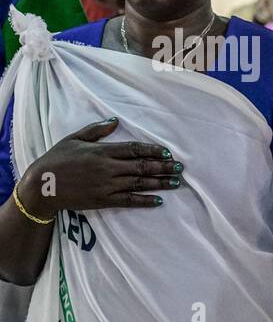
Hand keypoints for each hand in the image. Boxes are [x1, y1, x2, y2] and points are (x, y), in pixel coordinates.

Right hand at [17, 118, 180, 217]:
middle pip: (142, 167)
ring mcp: (107, 185)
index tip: (168, 152)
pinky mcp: (104, 200)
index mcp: (102, 151)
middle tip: (180, 168)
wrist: (42, 185)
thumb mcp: (74, 139)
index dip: (153, 150)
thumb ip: (96, 130)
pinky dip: (145, 200)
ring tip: (176, 182)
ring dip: (160, 183)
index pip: (134, 149)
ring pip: (139, 183)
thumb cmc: (57, 159)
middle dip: (163, 167)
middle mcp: (107, 168)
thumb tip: (115, 121)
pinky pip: (129, 200)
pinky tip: (159, 200)